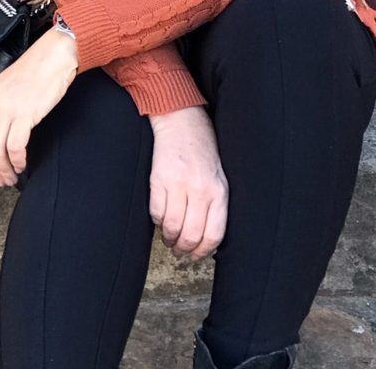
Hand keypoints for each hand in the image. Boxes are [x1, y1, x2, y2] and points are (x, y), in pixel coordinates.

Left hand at [0, 29, 77, 185]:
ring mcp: (6, 109)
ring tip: (12, 176)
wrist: (52, 57)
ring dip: (3, 169)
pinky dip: (18, 160)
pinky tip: (22, 164)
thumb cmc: (32, 74)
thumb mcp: (2, 89)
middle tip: (1, 180)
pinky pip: (15, 147)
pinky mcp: (25, 113)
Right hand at [148, 106, 228, 260]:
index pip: (214, 235)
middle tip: (179, 250)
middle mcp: (200, 189)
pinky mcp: (159, 180)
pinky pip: (156, 212)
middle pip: (191, 236)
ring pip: (171, 227)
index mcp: (219, 191)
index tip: (196, 254)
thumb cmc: (202, 148)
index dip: (203, 251)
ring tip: (169, 237)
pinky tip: (160, 218)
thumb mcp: (219, 175)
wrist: (181, 120)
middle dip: (183, 249)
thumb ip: (216, 203)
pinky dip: (157, 221)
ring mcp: (178, 184)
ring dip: (168, 238)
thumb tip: (208, 237)